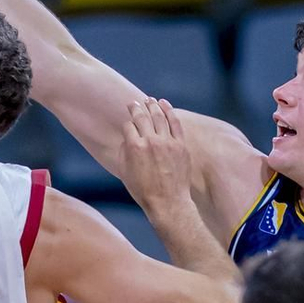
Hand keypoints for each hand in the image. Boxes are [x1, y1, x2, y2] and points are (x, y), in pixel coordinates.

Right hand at [120, 97, 192, 223]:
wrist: (168, 202)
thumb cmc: (143, 191)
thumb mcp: (124, 172)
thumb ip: (123, 152)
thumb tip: (127, 138)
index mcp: (134, 147)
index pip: (129, 126)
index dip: (126, 123)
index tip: (127, 122)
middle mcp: (150, 141)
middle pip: (142, 116)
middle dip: (136, 108)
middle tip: (133, 103)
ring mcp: (167, 142)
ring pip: (158, 116)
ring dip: (152, 105)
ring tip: (149, 99)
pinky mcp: (180, 144)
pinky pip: (175, 122)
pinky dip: (168, 110)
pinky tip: (163, 104)